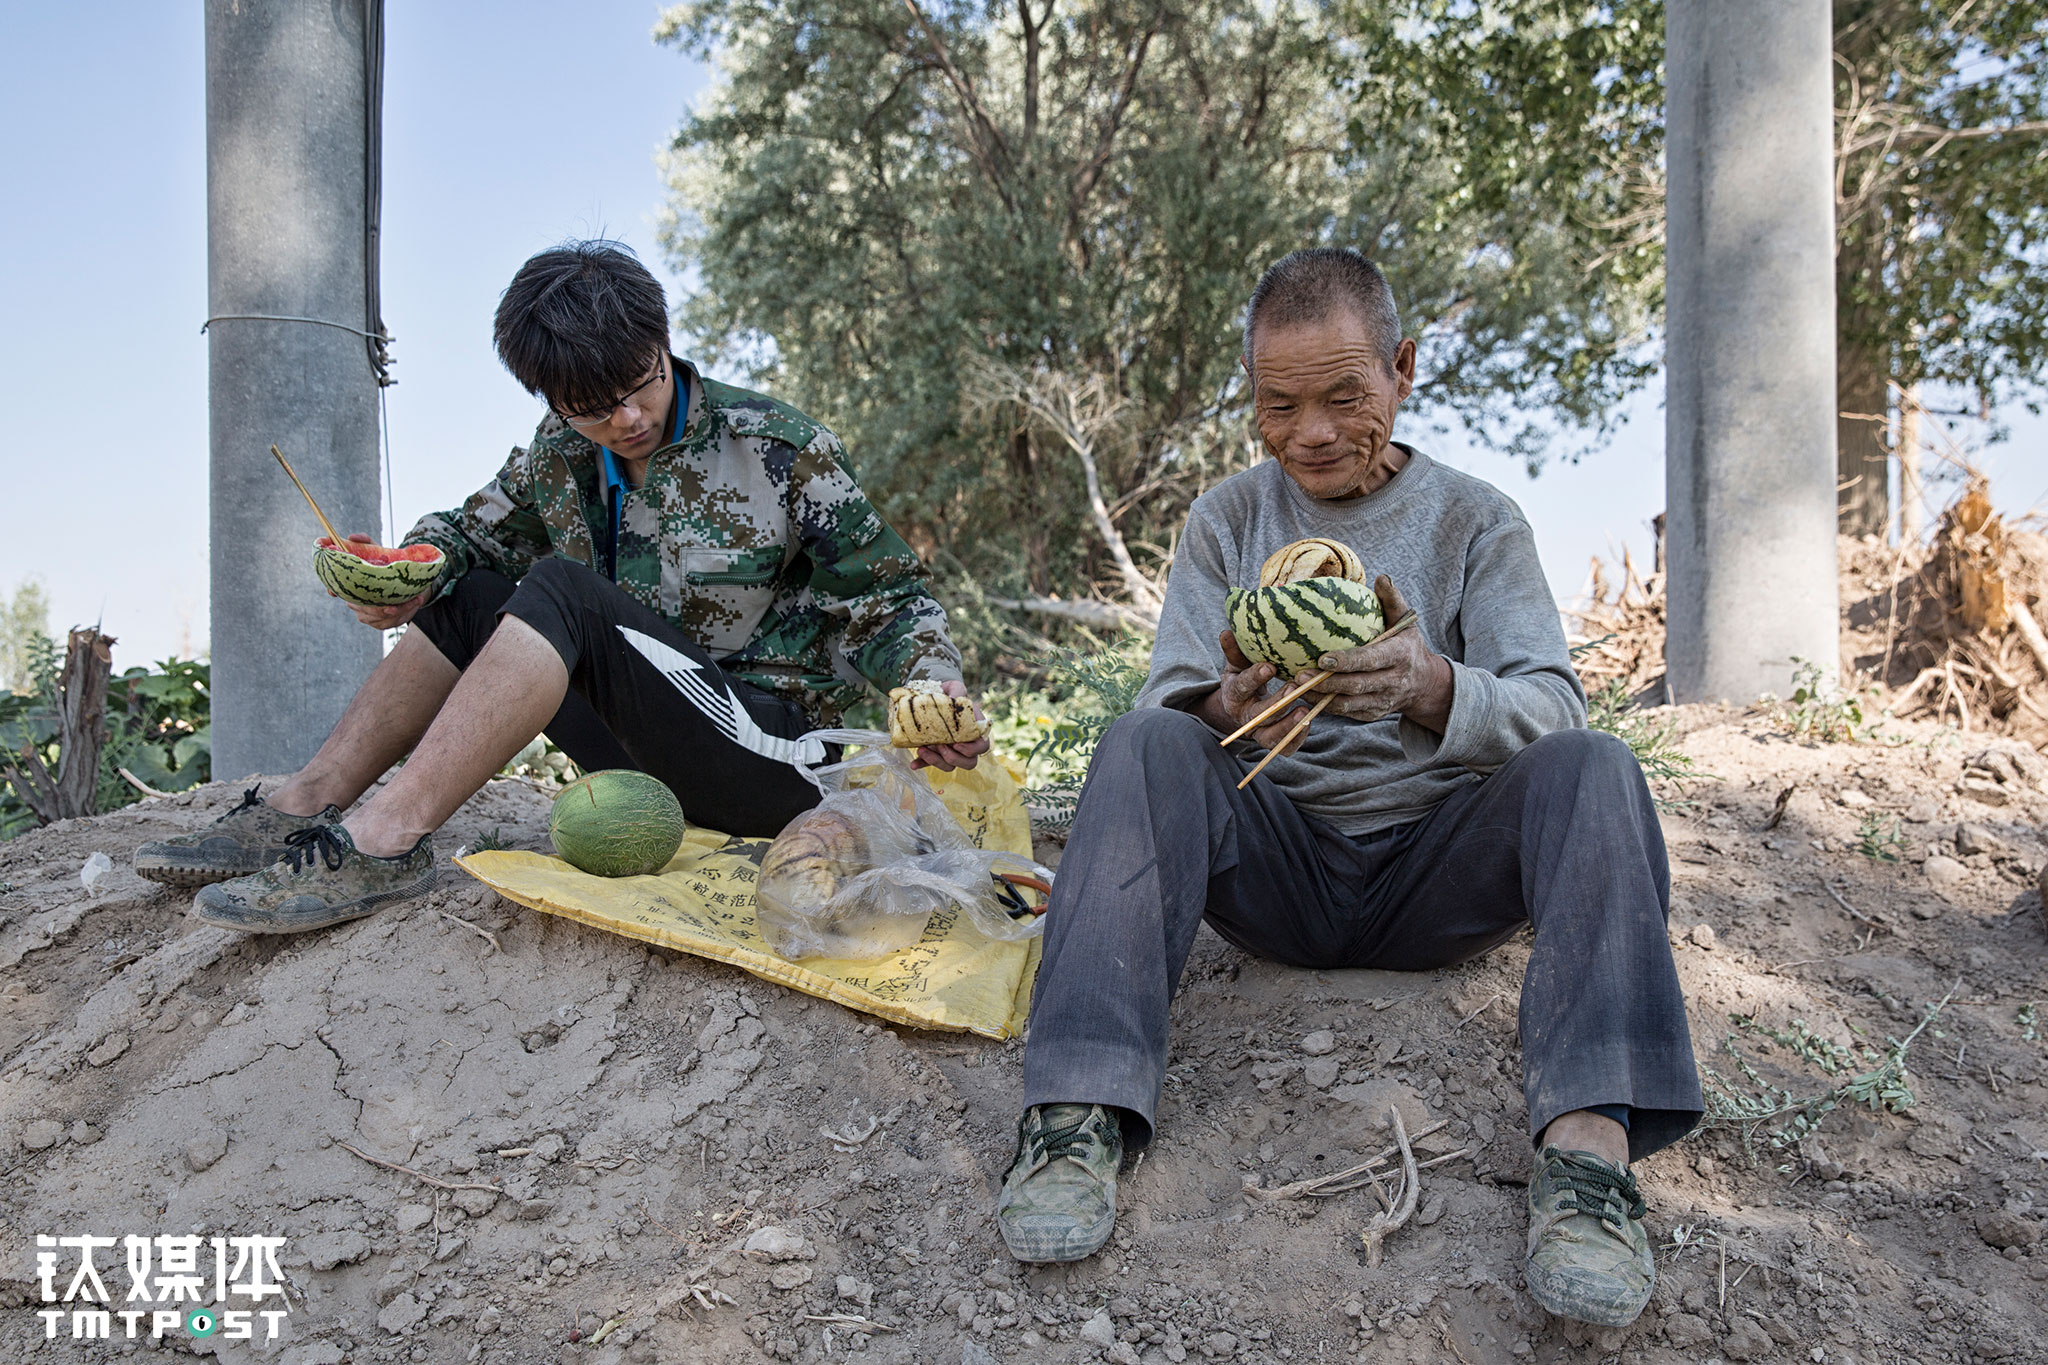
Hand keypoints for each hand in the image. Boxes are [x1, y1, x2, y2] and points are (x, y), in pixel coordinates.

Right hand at [329, 532, 429, 628]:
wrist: (403, 580)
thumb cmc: (384, 564)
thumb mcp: (375, 550)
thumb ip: (365, 542)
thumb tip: (353, 537)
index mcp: (351, 586)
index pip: (337, 590)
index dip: (336, 591)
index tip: (344, 594)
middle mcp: (355, 603)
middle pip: (364, 610)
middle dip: (380, 608)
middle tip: (395, 604)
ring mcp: (367, 615)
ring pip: (380, 618)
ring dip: (400, 610)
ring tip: (415, 599)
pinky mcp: (381, 622)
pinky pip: (392, 622)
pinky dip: (406, 613)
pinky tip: (416, 602)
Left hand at [910, 680, 989, 771]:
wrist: (935, 695)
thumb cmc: (950, 693)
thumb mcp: (955, 688)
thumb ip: (957, 691)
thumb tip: (953, 698)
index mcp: (975, 729)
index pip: (982, 746)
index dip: (971, 749)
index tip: (956, 743)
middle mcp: (966, 743)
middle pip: (969, 762)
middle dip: (953, 758)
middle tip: (939, 746)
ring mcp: (951, 750)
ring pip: (950, 766)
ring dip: (936, 761)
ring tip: (922, 749)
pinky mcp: (936, 753)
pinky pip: (931, 764)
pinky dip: (922, 764)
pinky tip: (913, 764)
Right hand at [1206, 628, 1316, 754]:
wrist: (1242, 705)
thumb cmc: (1244, 677)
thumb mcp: (1237, 663)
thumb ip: (1234, 651)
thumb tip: (1226, 632)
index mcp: (1233, 694)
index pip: (1241, 687)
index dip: (1254, 678)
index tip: (1270, 667)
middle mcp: (1244, 716)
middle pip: (1259, 714)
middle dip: (1277, 702)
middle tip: (1295, 687)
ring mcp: (1258, 732)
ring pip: (1270, 737)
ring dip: (1288, 725)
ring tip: (1306, 710)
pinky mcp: (1272, 742)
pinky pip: (1284, 747)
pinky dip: (1296, 738)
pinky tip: (1308, 721)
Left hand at [1296, 576, 1453, 731]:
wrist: (1424, 684)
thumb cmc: (1407, 645)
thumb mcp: (1405, 622)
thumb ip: (1392, 600)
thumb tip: (1380, 578)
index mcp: (1400, 656)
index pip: (1371, 660)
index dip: (1347, 661)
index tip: (1322, 659)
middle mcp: (1393, 682)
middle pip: (1356, 685)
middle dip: (1326, 683)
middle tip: (1299, 675)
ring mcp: (1383, 702)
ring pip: (1348, 704)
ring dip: (1321, 698)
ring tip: (1296, 687)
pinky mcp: (1372, 714)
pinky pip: (1346, 712)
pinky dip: (1325, 706)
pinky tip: (1306, 696)